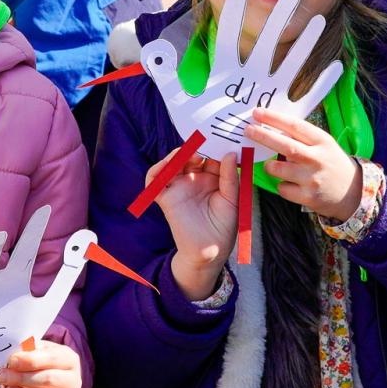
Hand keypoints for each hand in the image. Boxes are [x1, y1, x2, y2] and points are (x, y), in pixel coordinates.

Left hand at [0, 339, 82, 387]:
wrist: (49, 381)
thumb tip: (15, 353)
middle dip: (22, 378)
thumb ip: (27, 349)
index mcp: (69, 359)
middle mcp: (74, 381)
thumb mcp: (36, 351)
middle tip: (2, 377)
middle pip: (49, 379)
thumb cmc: (39, 363)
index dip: (29, 360)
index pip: (51, 358)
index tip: (11, 361)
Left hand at [147, 0, 341, 162]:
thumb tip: (153, 50)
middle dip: (278, 20)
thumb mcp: (179, 102)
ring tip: (318, 21)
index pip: (229, 38)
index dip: (234, 14)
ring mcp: (269, 96)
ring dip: (304, 45)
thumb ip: (168, 76)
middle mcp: (250, 79)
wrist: (218, 158)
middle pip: (267, 44)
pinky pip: (306, 99)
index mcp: (225, 74)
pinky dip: (321, 85)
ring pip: (290, 65)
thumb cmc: (198, 129)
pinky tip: (336, 67)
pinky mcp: (283, 115)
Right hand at [153, 149, 237, 298]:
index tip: (222, 135)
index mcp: (213, 178)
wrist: (210, 252)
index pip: (211, 155)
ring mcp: (179, 186)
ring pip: (173, 162)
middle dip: (197, 145)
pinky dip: (157, 170)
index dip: (215, 145)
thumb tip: (230, 153)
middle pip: (191, 154)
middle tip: (206, 139)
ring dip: (178, 154)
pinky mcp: (165, 197)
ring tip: (190, 153)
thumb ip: (230, 177)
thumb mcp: (232, 199)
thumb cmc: (224, 227)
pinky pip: (154, 179)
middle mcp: (195, 179)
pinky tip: (168, 165)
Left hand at [244, 107, 360, 221]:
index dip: (274, 118)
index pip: (295, 126)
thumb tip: (272, 125)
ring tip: (271, 165)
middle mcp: (317, 159)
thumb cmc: (332, 164)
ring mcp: (312, 179)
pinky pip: (283, 188)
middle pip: (285, 146)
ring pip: (278, 169)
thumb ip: (303, 137)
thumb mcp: (324, 145)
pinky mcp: (308, 197)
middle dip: (263, 136)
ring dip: (270, 166)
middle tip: (248, 130)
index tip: (257, 113)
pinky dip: (281, 185)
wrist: (353, 193)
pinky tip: (289, 183)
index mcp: (322, 141)